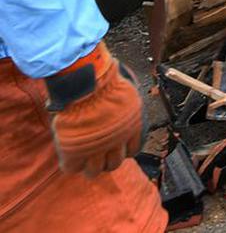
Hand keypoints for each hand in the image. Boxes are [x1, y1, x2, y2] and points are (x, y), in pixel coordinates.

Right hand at [44, 41, 144, 177]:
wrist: (87, 82)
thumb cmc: (104, 80)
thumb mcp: (123, 93)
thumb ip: (124, 110)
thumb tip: (122, 112)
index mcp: (131, 127)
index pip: (132, 150)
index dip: (123, 150)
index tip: (116, 147)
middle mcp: (117, 140)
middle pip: (114, 163)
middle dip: (107, 161)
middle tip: (98, 155)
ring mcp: (96, 148)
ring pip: (95, 170)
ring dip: (90, 166)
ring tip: (84, 159)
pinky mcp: (75, 150)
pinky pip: (72, 168)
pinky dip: (71, 164)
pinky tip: (70, 158)